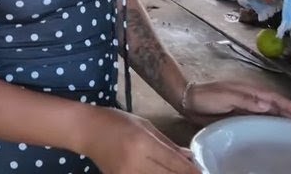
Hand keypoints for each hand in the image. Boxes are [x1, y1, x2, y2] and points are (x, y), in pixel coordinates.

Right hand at [80, 107, 200, 173]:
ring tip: (179, 172)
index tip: (204, 173)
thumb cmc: (117, 122)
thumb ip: (168, 144)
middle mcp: (135, 163)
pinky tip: (162, 172)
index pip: (175, 163)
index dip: (192, 171)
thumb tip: (190, 157)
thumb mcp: (145, 126)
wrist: (86, 131)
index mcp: (143, 144)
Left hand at [181, 80, 290, 124]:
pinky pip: (256, 119)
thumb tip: (267, 103)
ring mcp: (243, 106)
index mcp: (248, 90)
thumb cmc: (206, 97)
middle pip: (272, 104)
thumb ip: (245, 99)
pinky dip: (266, 123)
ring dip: (278, 118)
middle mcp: (248, 97)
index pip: (272, 97)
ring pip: (266, 112)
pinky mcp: (237, 115)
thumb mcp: (225, 96)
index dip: (287, 105)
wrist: (188, 101)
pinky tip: (270, 130)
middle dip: (287, 112)